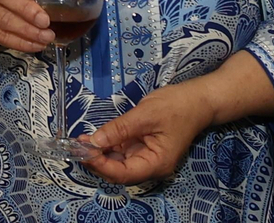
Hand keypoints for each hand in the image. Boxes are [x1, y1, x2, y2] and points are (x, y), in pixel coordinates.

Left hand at [82, 82, 214, 183]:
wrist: (196, 100)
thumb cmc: (176, 106)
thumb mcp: (145, 115)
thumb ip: (119, 129)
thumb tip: (95, 142)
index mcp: (157, 164)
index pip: (123, 173)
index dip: (101, 166)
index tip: (83, 152)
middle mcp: (151, 166)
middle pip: (118, 172)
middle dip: (96, 161)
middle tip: (76, 146)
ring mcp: (146, 158)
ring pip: (117, 163)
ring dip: (99, 154)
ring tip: (81, 142)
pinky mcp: (142, 148)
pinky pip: (121, 152)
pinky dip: (106, 147)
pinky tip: (93, 139)